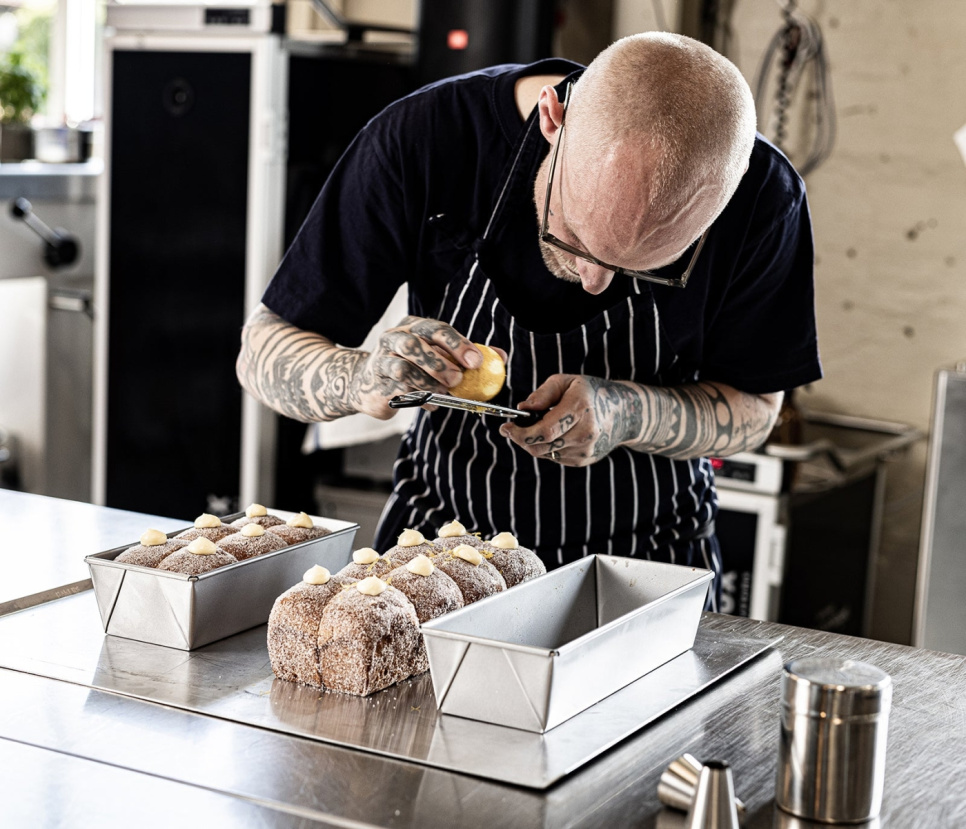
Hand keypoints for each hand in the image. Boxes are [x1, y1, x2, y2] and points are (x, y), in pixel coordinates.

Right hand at [349, 316, 488, 418]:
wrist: (370, 383)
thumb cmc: (414, 366)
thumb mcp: (440, 356)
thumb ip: (468, 355)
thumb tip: (501, 357)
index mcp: (413, 326)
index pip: (436, 329)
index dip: (457, 344)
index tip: (476, 361)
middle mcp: (394, 338)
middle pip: (414, 345)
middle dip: (439, 363)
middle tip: (458, 379)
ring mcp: (381, 360)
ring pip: (403, 369)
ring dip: (428, 383)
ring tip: (444, 393)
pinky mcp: (377, 383)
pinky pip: (398, 391)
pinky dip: (419, 398)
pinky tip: (430, 403)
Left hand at [500, 374, 643, 465]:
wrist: (624, 413)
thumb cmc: (590, 393)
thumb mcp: (566, 382)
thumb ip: (543, 394)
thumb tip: (522, 408)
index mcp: (580, 408)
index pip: (545, 431)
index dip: (520, 433)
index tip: (505, 427)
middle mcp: (585, 433)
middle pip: (541, 447)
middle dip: (520, 439)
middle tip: (510, 430)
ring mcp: (585, 449)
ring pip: (545, 454)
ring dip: (533, 443)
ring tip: (535, 428)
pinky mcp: (584, 460)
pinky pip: (555, 457)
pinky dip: (546, 448)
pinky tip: (552, 435)